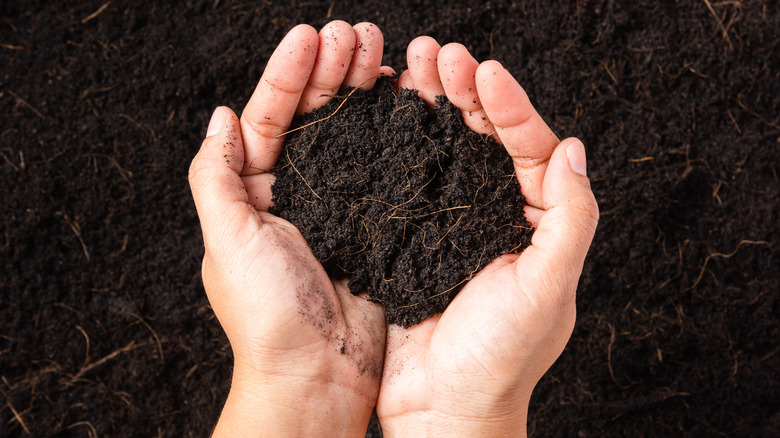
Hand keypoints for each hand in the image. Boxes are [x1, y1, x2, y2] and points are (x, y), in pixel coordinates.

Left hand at [188, 21, 391, 436]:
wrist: (319, 374)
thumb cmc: (267, 314)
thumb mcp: (227, 239)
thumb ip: (217, 176)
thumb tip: (220, 116)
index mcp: (255, 192)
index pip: (270, 116)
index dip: (289, 74)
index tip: (312, 35)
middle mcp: (297, 193)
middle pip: (313, 117)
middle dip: (333, 71)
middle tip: (358, 33)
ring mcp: (339, 206)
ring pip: (351, 135)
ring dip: (363, 92)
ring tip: (382, 53)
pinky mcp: (374, 223)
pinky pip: (385, 168)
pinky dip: (394, 134)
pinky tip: (406, 104)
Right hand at [376, 38, 598, 435]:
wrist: (443, 409)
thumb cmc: (500, 359)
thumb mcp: (547, 289)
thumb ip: (569, 220)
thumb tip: (574, 149)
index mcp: (536, 224)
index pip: (532, 148)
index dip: (510, 106)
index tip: (483, 70)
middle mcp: (496, 217)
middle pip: (485, 139)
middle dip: (464, 92)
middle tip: (436, 52)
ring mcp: (451, 225)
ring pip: (444, 151)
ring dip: (430, 107)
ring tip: (410, 66)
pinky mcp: (412, 238)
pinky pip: (409, 180)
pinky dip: (399, 144)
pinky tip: (385, 115)